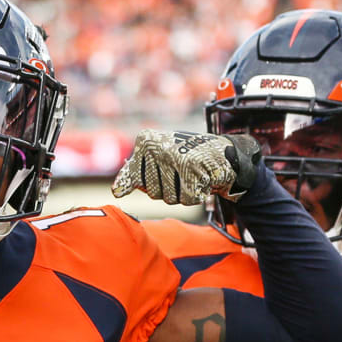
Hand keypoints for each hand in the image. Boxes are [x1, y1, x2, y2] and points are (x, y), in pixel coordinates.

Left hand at [112, 130, 260, 204]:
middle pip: (152, 193)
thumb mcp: (155, 160)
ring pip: (168, 198)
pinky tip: (203, 178)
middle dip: (168, 189)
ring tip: (192, 174)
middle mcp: (157, 146)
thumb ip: (134, 175)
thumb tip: (116, 193)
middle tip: (182, 172)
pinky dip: (197, 194)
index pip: (134, 181)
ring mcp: (175, 157)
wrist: (225, 152)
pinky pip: (187, 200)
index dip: (150, 182)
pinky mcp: (193, 169)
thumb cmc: (185, 158)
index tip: (164, 168)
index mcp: (145, 141)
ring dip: (182, 193)